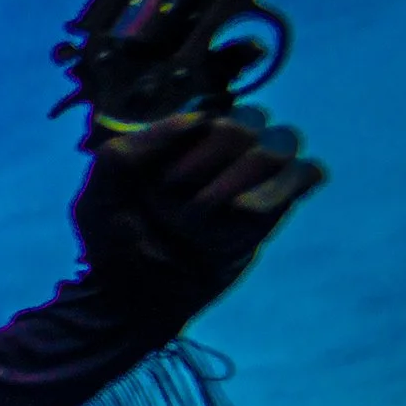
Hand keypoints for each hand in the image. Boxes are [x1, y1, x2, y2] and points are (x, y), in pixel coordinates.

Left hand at [71, 108, 324, 314]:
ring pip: (280, 143)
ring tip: (204, 218)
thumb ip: (133, 148)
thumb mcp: (100, 194)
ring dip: (241, 181)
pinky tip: (245, 216)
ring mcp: (253, 174)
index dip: (191, 142)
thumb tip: (199, 117)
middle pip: (249, 121)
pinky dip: (280, 192)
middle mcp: (220, 147)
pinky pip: (305, 173)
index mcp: (178, 138)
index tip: (163, 181)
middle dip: (211, 165)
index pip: (209, 110)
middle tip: (178, 206)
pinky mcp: (277, 202)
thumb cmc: (115, 241)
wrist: (136, 296)